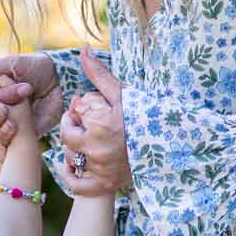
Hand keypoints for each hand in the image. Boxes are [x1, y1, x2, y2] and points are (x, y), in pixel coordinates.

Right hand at [0, 53, 61, 164]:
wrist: (61, 81)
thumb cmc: (36, 68)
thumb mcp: (10, 66)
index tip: (7, 96)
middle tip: (7, 110)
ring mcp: (11, 125)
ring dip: (2, 133)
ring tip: (13, 125)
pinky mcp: (23, 138)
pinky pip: (7, 150)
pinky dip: (4, 151)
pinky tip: (8, 148)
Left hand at [58, 50, 133, 197]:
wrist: (168, 145)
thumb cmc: (144, 116)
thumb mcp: (122, 93)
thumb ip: (99, 74)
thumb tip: (83, 50)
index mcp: (99, 127)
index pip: (68, 122)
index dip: (73, 116)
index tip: (83, 113)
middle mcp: (97, 150)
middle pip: (67, 141)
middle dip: (72, 132)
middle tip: (84, 127)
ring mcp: (101, 170)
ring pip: (71, 161)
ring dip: (73, 151)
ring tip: (86, 143)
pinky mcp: (106, 185)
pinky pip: (76, 185)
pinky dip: (71, 176)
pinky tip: (76, 165)